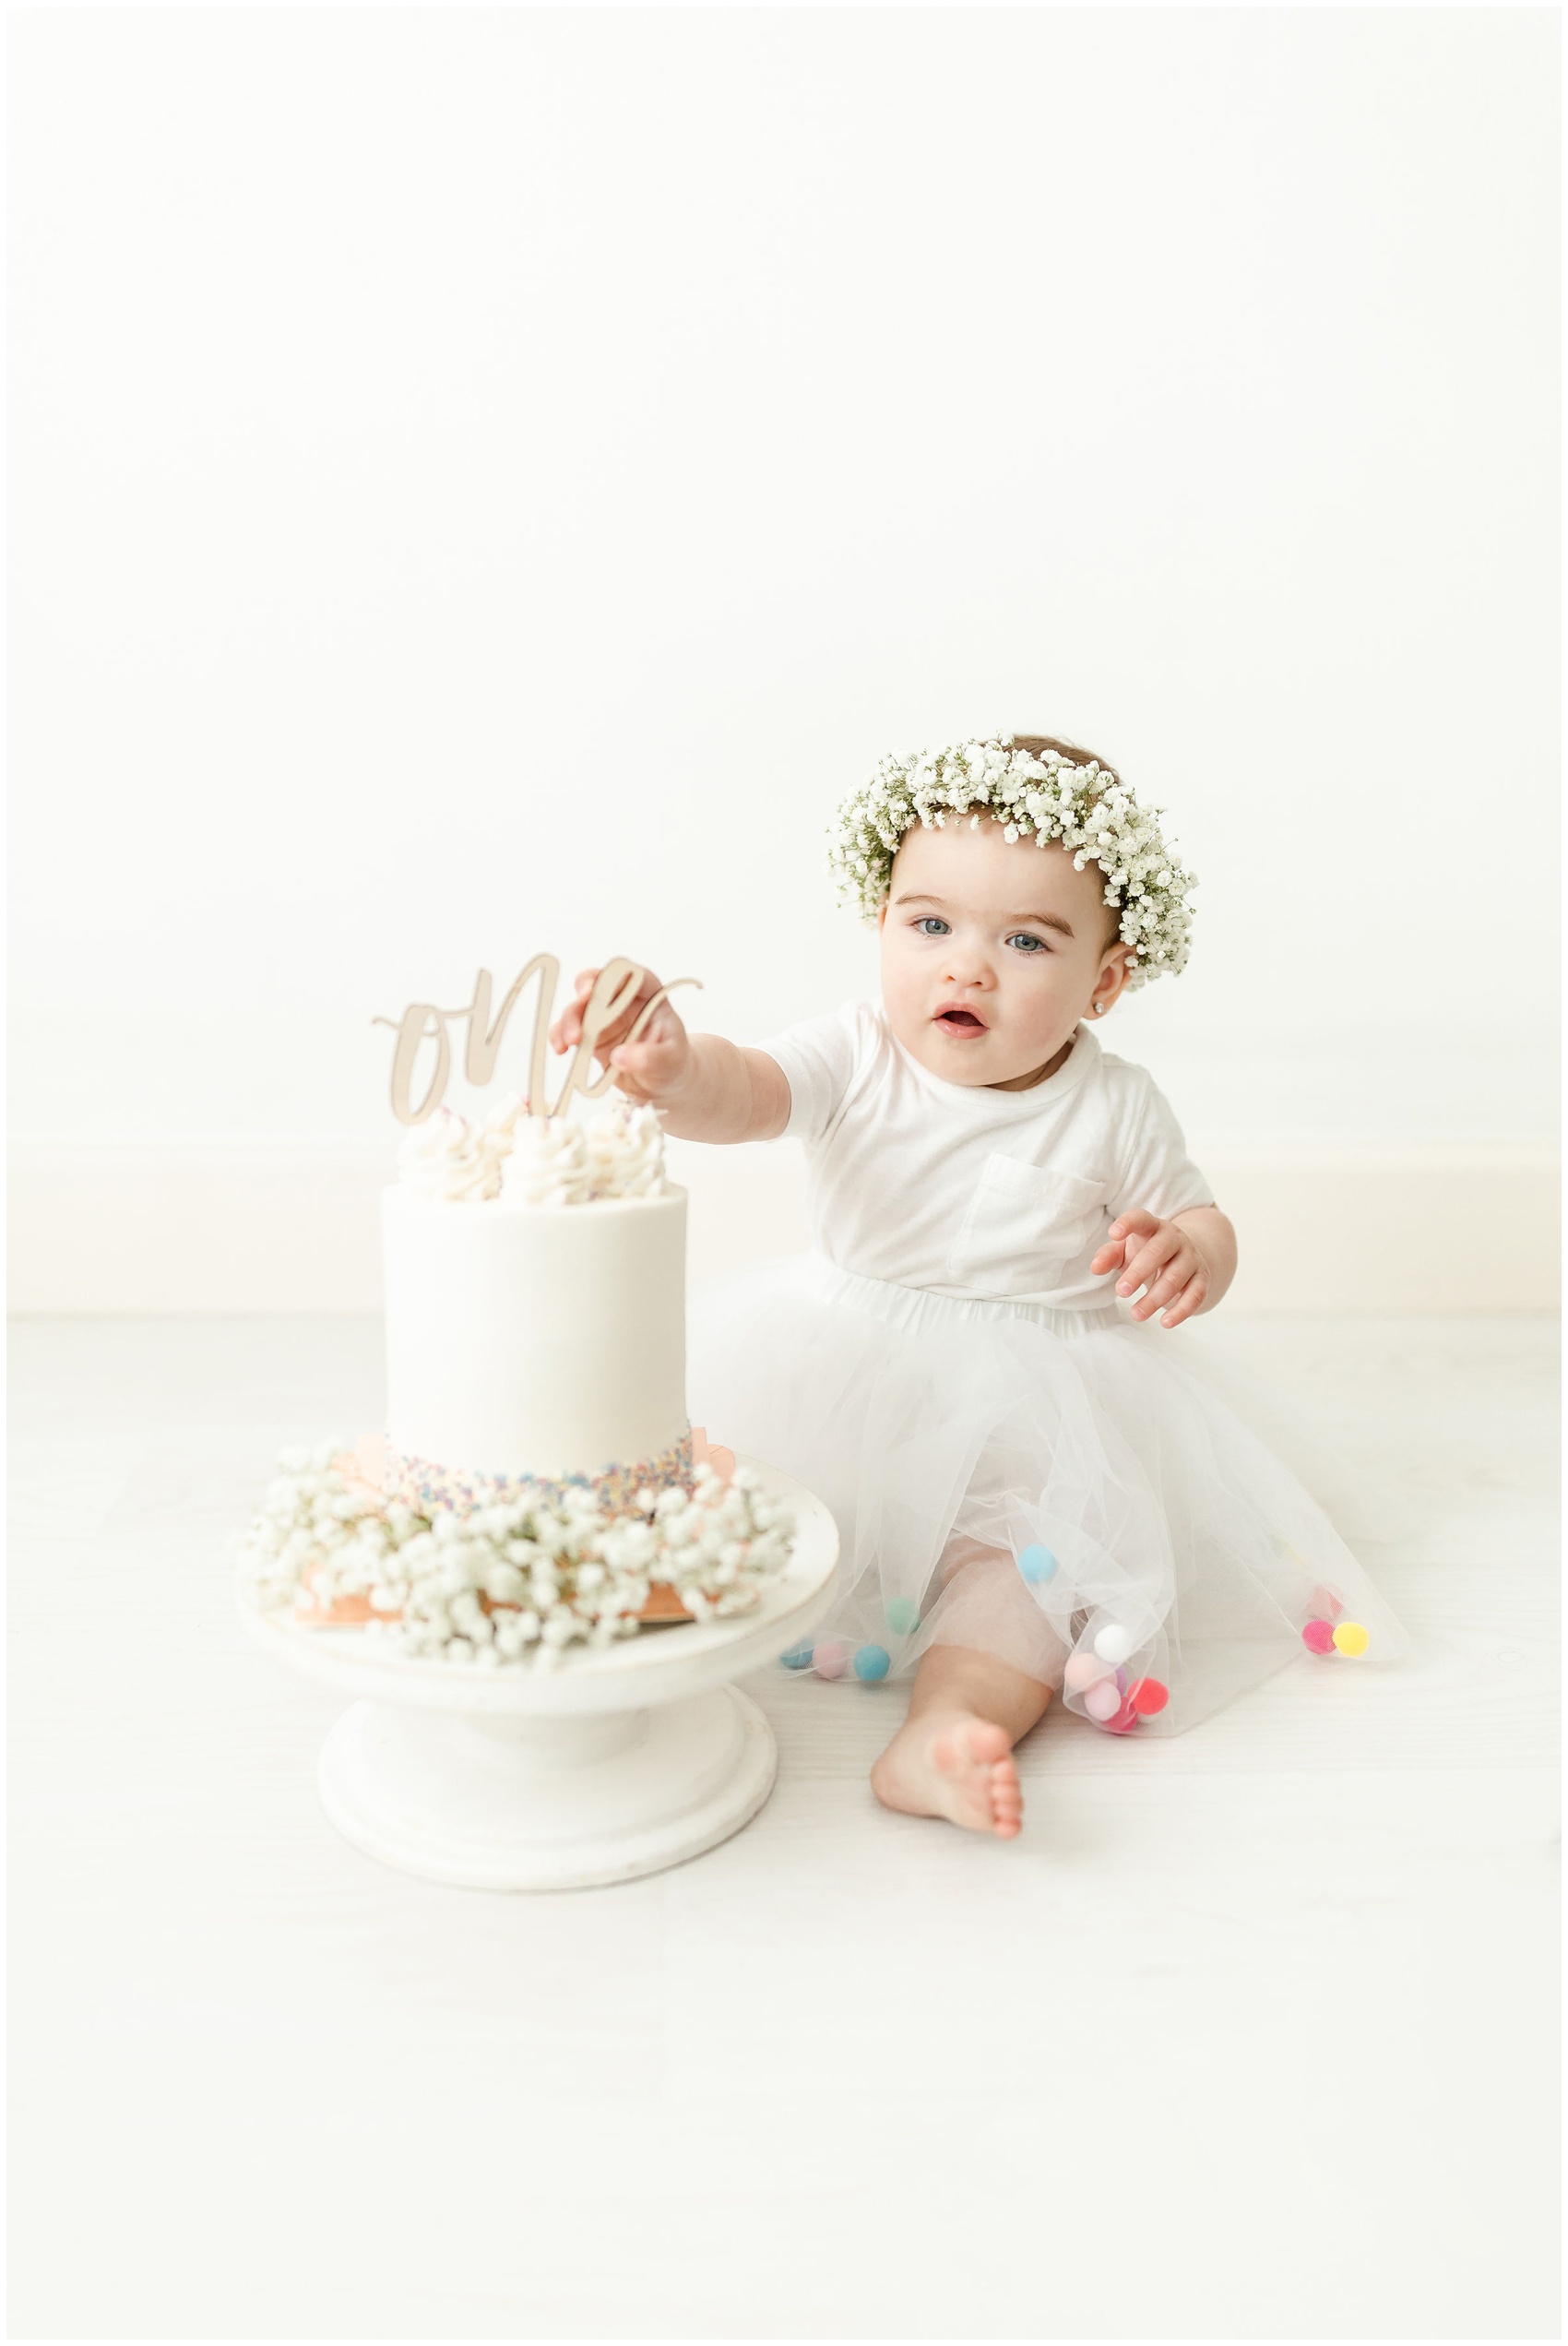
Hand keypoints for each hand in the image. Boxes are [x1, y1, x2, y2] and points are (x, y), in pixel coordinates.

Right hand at [548, 965, 693, 1105]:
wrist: (662, 1083)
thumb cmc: (672, 1063)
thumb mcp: (670, 1061)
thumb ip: (650, 1057)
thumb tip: (619, 1056)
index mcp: (649, 995)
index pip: (632, 975)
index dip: (613, 977)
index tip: (596, 990)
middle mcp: (623, 999)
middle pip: (598, 984)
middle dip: (584, 996)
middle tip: (579, 1014)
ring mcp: (604, 1016)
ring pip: (579, 1006)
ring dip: (570, 1020)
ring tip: (569, 1042)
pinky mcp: (590, 1034)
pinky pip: (569, 1029)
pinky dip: (560, 1036)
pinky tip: (560, 1049)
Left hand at [1091, 1207, 1210, 1329]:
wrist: (1185, 1257)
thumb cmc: (1146, 1252)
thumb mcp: (1126, 1250)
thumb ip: (1109, 1255)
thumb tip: (1095, 1267)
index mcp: (1152, 1226)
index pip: (1141, 1218)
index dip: (1128, 1223)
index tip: (1113, 1233)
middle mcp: (1175, 1238)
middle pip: (1158, 1252)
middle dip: (1138, 1273)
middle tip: (1120, 1291)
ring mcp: (1191, 1257)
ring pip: (1175, 1277)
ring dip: (1155, 1298)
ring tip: (1136, 1314)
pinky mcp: (1202, 1277)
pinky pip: (1196, 1294)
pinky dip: (1182, 1310)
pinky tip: (1165, 1323)